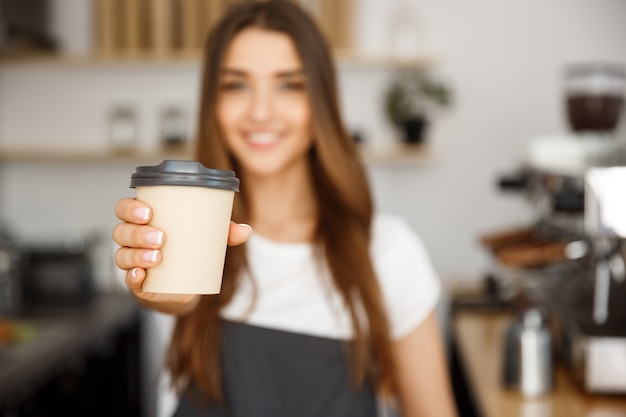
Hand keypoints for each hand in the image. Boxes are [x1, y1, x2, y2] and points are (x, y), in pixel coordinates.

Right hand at [112, 197, 251, 314]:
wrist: (185, 287)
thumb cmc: (189, 251)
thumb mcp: (206, 238)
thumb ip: (224, 232)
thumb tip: (245, 230)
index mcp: (143, 221)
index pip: (124, 208)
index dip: (130, 208)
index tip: (148, 212)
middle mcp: (131, 240)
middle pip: (121, 231)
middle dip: (137, 233)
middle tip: (161, 237)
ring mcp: (132, 262)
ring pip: (122, 255)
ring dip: (137, 254)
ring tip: (157, 256)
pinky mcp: (137, 284)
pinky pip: (128, 280)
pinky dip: (132, 277)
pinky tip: (141, 275)